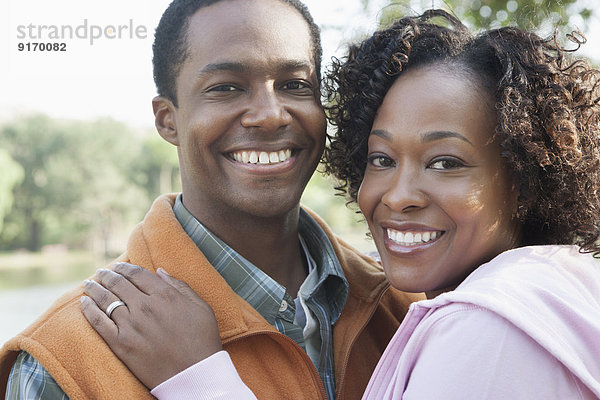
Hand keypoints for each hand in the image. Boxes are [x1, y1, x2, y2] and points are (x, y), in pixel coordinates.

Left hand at [80, 262, 221, 388]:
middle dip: (107, 275)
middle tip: (101, 272)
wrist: (194, 374)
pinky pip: (98, 322)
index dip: (125, 267)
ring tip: (89, 283)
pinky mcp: (120, 344)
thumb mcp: (201, 306)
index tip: (118, 265)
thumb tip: (160, 271)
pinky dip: (89, 309)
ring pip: (106, 299)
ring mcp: (130, 325)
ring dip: (95, 288)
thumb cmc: (202, 340)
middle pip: (119, 283)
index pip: (138, 274)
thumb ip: (180, 286)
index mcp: (165, 294)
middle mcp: (145, 306)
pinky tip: (84, 302)